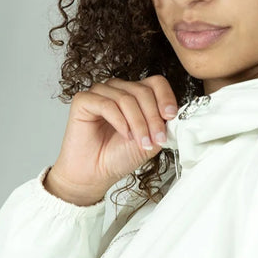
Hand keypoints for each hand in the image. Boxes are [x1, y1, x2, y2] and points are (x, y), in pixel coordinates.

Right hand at [46, 75, 178, 202]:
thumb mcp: (152, 140)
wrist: (96, 174)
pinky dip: (119, 121)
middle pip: (143, 91)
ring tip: (140, 141)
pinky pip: (107, 104)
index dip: (166, 97)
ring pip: (126, 98)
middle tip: (156, 138)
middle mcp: (118, 90)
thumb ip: (163, 123)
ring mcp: (100, 93)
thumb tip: (174, 113)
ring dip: (138, 123)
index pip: (155, 83)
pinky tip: (124, 134)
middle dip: (153, 117)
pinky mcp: (83, 101)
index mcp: (135, 95)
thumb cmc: (119, 157)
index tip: (170, 116)